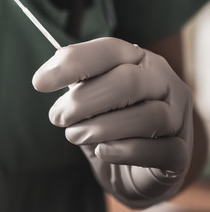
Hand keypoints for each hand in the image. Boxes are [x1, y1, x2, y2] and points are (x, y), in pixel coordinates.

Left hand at [32, 37, 192, 208]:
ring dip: (101, 128)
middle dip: (83, 101)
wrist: (131, 170)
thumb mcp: (87, 100)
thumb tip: (46, 75)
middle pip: (128, 81)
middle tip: (56, 117)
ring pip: (148, 115)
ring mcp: (178, 117)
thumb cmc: (107, 124)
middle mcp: (163, 82)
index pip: (109, 49)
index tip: (39, 83)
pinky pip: (160, 149)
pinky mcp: (180, 153)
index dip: (73, 63)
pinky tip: (103, 151)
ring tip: (75, 136)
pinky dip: (126, 151)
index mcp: (138, 59)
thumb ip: (75, 84)